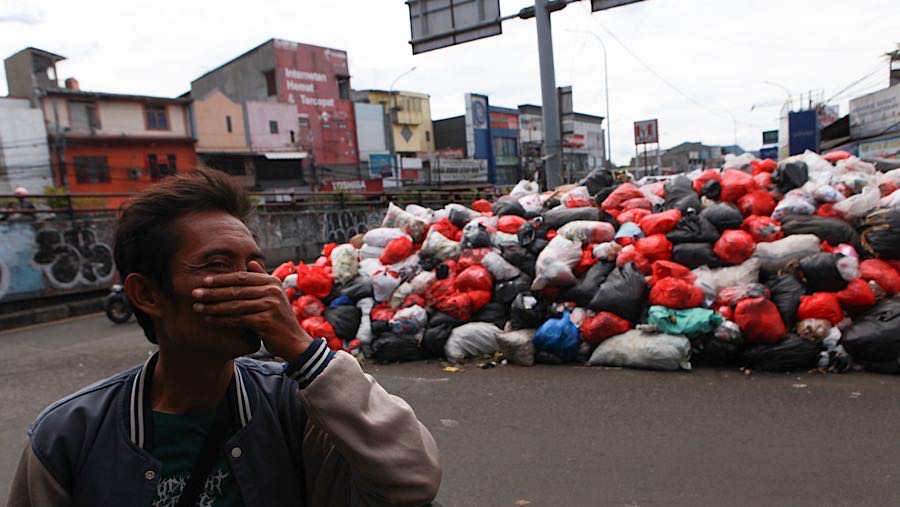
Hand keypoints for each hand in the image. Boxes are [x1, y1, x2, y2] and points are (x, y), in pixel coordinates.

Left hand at [191, 260, 312, 359]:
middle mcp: (272, 291)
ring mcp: (270, 306)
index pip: (242, 277)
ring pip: (234, 305)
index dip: (222, 278)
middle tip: (195, 293)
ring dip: (213, 306)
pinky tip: (209, 319)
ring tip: (197, 307)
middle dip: (213, 292)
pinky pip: (237, 319)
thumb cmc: (280, 319)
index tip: (204, 281)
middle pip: (236, 290)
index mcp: (272, 282)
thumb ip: (262, 279)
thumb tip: (251, 262)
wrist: (294, 341)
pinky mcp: (265, 321)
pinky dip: (221, 319)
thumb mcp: (274, 295)